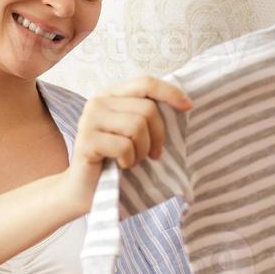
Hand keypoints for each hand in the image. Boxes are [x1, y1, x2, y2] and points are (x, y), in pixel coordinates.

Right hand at [58, 75, 192, 216]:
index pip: (145, 83)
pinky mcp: (86, 141)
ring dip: (142, 150)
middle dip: (157, 136)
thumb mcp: (134, 133)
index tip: (188, 107)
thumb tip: (185, 104)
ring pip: (137, 126)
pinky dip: (129, 160)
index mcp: (111, 95)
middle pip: (147, 109)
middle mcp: (97, 102)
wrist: (86, 190)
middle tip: (153, 154)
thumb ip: (147, 115)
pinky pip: (124, 146)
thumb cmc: (115, 161)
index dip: (169, 92)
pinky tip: (121, 165)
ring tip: (134, 160)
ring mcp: (88, 120)